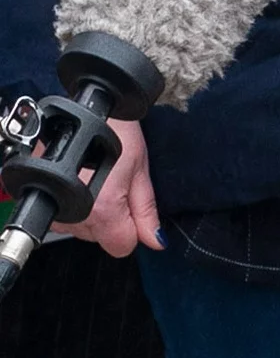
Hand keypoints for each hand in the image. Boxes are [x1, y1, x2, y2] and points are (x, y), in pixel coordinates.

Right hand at [61, 117, 162, 255]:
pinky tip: (84, 182)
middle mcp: (75, 217)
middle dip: (113, 217)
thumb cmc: (117, 131)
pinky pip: (67, 220)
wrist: (88, 110)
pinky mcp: (45, 203)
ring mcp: (57, 212)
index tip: (132, 209)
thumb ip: (146, 210)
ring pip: (85, 230)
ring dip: (95, 212)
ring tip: (100, 178)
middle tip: (116, 183)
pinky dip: (77, 207)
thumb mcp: (140, 169)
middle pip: (102, 238)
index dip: (132, 231)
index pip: (121, 247)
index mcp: (103, 209)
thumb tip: (155, 240)